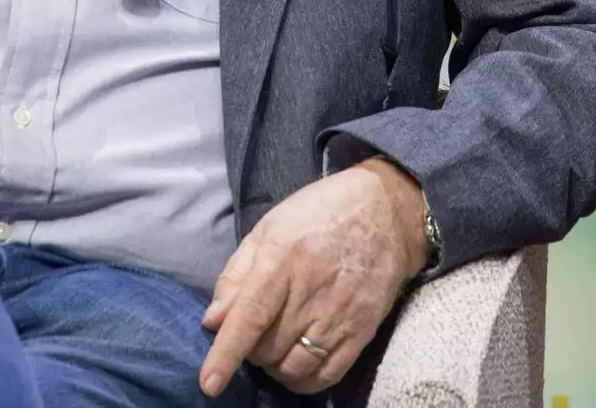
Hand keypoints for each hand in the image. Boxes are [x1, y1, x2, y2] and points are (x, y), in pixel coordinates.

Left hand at [198, 157, 428, 396]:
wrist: (385, 212)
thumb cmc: (317, 214)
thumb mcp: (268, 229)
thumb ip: (236, 275)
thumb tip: (213, 322)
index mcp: (282, 259)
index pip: (250, 316)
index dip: (226, 353)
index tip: (209, 383)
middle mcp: (311, 292)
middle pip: (268, 348)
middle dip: (250, 350)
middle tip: (254, 332)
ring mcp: (340, 315)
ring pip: (294, 368)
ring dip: (274, 367)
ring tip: (273, 347)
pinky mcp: (363, 331)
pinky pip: (327, 376)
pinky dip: (304, 381)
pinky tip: (295, 366)